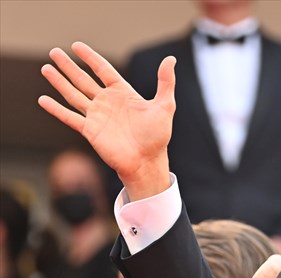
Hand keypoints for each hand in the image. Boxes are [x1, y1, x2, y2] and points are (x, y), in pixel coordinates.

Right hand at [39, 42, 173, 198]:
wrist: (147, 163)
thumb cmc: (158, 137)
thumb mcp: (165, 106)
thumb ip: (165, 83)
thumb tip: (171, 59)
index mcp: (123, 94)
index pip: (103, 70)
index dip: (90, 57)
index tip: (76, 46)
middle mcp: (107, 103)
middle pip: (83, 79)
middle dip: (69, 66)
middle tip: (54, 52)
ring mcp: (97, 116)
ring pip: (73, 94)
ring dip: (59, 82)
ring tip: (46, 68)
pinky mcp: (89, 130)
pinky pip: (69, 117)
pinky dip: (56, 109)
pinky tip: (43, 99)